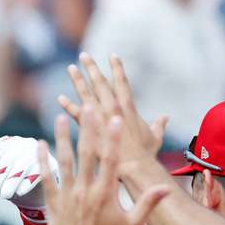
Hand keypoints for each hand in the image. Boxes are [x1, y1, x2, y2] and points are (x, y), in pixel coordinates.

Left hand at [0, 135, 57, 222]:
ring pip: (24, 165)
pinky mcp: (53, 165)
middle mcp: (27, 144)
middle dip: (0, 176)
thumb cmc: (9, 182)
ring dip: (12, 182)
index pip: (0, 148)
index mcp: (11, 143)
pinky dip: (28, 183)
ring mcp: (41, 154)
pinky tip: (20, 193)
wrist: (31, 196)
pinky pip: (39, 172)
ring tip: (5, 196)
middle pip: (11, 157)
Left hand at [39, 109, 168, 224]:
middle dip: (88, 129)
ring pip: (64, 161)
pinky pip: (46, 177)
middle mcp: (85, 190)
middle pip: (87, 154)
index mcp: (106, 193)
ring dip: (63, 138)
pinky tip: (40, 144)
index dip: (112, 138)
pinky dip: (42, 161)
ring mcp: (67, 195)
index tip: (114, 119)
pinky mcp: (53, 202)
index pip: (110, 160)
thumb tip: (166, 188)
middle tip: (88, 108)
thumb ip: (147, 204)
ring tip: (61, 118)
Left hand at [58, 53, 168, 178]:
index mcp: (128, 109)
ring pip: (86, 96)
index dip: (117, 69)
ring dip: (78, 81)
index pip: (122, 84)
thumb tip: (165, 117)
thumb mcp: (155, 138)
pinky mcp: (88, 129)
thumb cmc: (144, 156)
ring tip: (71, 69)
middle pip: (100, 85)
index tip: (113, 56)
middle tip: (84, 55)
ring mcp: (98, 120)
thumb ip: (158, 126)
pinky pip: (75, 116)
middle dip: (92, 69)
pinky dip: (68, 106)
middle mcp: (112, 110)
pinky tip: (60, 98)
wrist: (131, 168)